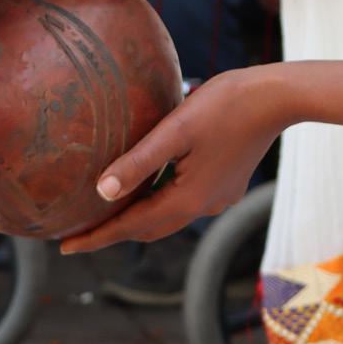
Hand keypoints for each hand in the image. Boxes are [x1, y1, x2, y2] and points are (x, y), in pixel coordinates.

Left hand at [60, 67, 289, 253]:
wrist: (278, 97)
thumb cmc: (226, 105)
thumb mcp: (176, 130)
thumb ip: (138, 162)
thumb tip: (100, 193)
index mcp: (188, 198)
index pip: (131, 227)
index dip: (96, 237)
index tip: (64, 247)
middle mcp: (204, 206)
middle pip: (149, 228)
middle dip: (113, 231)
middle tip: (78, 232)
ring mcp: (219, 196)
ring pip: (168, 215)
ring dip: (137, 216)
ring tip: (107, 209)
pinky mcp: (228, 182)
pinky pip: (185, 200)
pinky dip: (160, 200)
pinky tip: (150, 184)